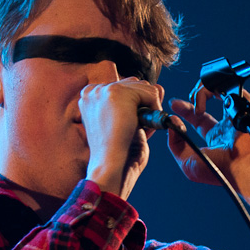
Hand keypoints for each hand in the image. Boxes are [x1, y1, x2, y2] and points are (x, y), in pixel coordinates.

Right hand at [79, 77, 164, 199]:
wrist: (110, 166)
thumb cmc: (120, 152)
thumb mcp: (130, 123)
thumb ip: (141, 105)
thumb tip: (160, 87)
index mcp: (90, 97)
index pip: (125, 88)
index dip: (135, 106)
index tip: (130, 124)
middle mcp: (92, 90)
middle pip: (134, 83)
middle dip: (143, 105)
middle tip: (135, 127)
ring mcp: (103, 89)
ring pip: (144, 87)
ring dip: (149, 109)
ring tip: (138, 128)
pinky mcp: (116, 93)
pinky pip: (150, 93)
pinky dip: (154, 111)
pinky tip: (144, 126)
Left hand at [165, 87, 249, 210]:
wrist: (243, 167)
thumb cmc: (220, 171)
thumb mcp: (187, 163)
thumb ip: (175, 144)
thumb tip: (172, 121)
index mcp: (217, 138)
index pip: (199, 117)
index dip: (186, 109)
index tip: (173, 105)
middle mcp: (227, 124)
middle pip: (207, 100)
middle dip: (192, 96)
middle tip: (176, 103)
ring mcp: (236, 112)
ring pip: (216, 89)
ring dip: (198, 94)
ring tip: (195, 108)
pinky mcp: (243, 102)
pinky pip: (224, 85)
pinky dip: (207, 91)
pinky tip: (201, 107)